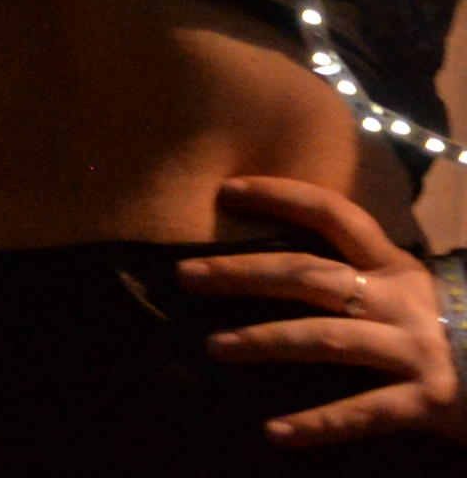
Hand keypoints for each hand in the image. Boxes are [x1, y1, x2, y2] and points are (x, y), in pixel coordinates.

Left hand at [183, 176, 464, 443]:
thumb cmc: (464, 334)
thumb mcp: (420, 295)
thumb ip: (371, 277)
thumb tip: (298, 267)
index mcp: (400, 268)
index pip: (335, 214)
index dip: (281, 195)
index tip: (226, 190)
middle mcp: (403, 302)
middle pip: (310, 276)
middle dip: (243, 272)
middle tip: (184, 275)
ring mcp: (416, 351)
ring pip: (326, 339)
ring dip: (265, 341)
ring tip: (215, 347)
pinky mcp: (429, 402)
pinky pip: (364, 413)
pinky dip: (318, 424)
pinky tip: (275, 432)